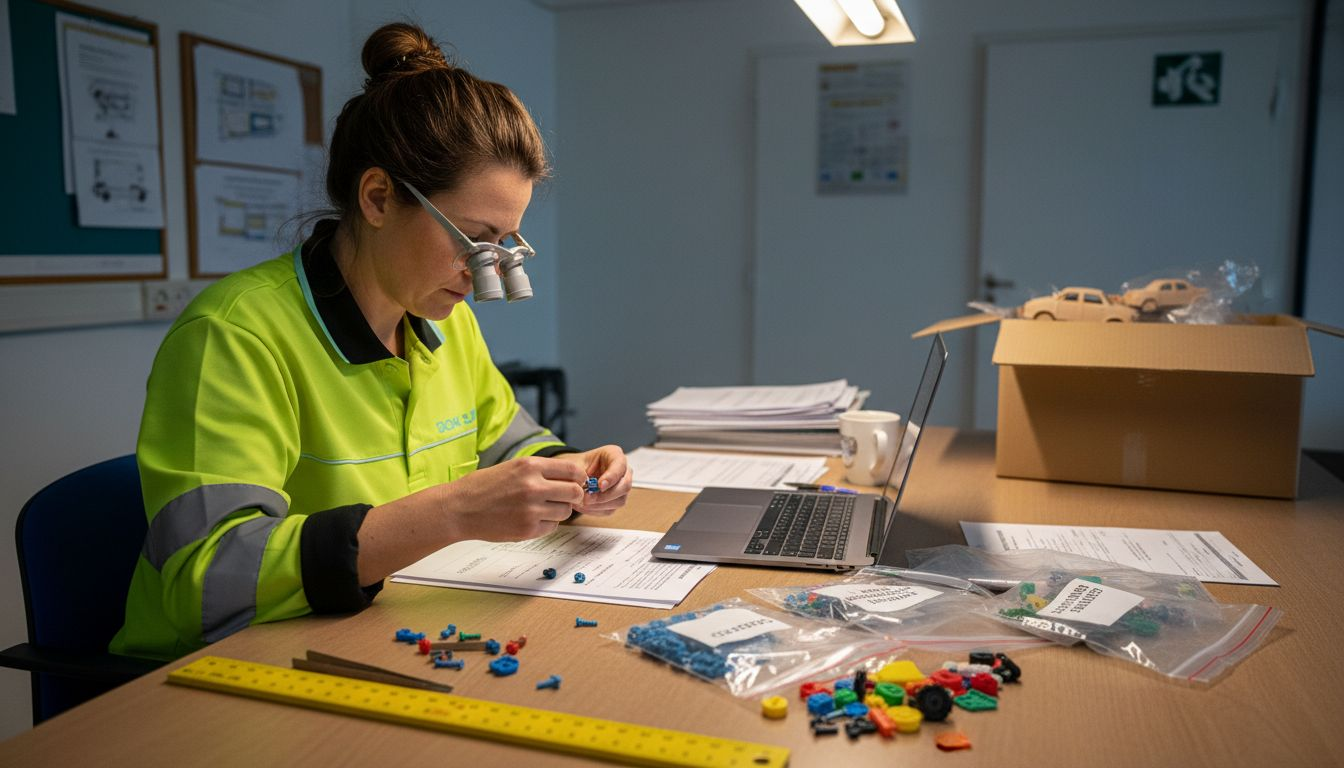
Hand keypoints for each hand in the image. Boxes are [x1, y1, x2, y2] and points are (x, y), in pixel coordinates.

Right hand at [438, 456, 588, 540]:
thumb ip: (540, 471)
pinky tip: (530, 519)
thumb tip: (570, 478)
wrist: (459, 509)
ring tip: (540, 508)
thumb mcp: (512, 467)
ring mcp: (531, 509)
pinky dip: (546, 524)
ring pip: (565, 511)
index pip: (572, 470)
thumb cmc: (483, 487)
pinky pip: (552, 527)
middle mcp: (533, 486)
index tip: (575, 482)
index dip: (578, 478)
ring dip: (558, 511)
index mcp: (530, 466)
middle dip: (573, 496)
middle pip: (574, 492)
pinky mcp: (527, 529)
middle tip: (563, 498)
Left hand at [562, 445, 633, 516]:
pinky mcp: (615, 501)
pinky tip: (583, 506)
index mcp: (615, 455)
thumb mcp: (576, 463)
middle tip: (587, 498)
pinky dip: (595, 510)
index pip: (620, 466)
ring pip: (620, 501)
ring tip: (581, 502)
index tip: (600, 485)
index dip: (611, 477)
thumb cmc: (577, 465)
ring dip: (600, 504)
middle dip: (605, 495)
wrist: (575, 474)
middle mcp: (623, 471)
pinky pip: (610, 510)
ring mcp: (621, 487)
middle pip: (625, 486)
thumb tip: (581, 487)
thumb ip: (578, 473)